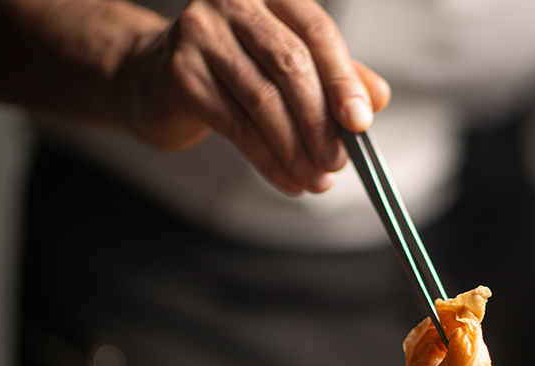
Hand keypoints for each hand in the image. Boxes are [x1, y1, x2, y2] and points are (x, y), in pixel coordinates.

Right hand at [121, 0, 389, 193]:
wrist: (156, 79)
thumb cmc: (233, 70)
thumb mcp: (288, 65)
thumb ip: (335, 77)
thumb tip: (377, 100)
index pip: (317, 33)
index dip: (343, 81)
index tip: (361, 123)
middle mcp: (234, 2)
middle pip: (291, 67)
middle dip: (320, 123)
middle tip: (337, 162)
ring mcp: (202, 34)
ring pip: (265, 101)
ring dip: (297, 149)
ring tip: (316, 179)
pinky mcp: (181, 73)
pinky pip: (237, 126)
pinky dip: (269, 160)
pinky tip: (288, 179)